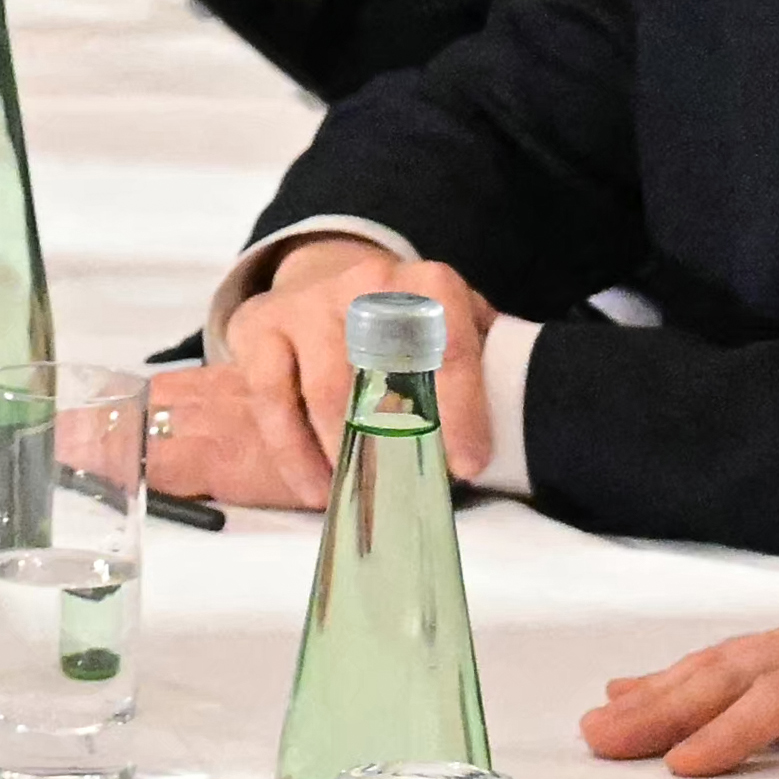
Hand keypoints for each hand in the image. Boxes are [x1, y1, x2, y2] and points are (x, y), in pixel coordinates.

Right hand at [214, 233, 499, 477]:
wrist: (329, 284)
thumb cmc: (406, 328)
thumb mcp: (458, 328)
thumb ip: (489, 362)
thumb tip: (520, 418)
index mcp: (428, 283)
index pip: (450, 350)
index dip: (462, 413)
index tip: (469, 466)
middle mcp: (366, 282)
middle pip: (384, 374)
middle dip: (400, 442)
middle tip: (410, 490)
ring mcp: (307, 302)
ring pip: (326, 390)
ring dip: (347, 454)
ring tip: (362, 495)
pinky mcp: (258, 325)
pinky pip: (271, 398)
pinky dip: (293, 453)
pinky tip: (317, 488)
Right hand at [592, 567, 778, 778]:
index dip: (737, 728)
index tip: (685, 764)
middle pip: (735, 673)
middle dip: (665, 707)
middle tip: (601, 741)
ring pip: (726, 663)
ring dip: (661, 692)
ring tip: (601, 723)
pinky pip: (739, 661)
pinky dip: (684, 675)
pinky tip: (641, 691)